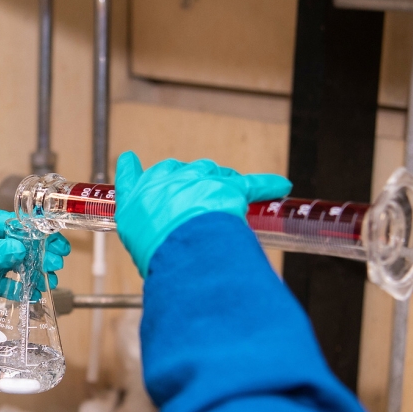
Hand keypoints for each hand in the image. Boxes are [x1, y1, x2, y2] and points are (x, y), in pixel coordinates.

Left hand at [0, 206, 70, 318]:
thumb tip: (20, 247)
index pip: (5, 222)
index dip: (30, 231)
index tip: (51, 238)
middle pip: (11, 242)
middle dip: (35, 251)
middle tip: (58, 260)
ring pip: (9, 263)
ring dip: (29, 270)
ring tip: (50, 278)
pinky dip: (15, 287)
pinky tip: (31, 291)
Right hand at [115, 153, 290, 276]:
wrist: (181, 245)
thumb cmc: (156, 250)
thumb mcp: (135, 243)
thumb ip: (141, 232)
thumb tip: (156, 248)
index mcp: (137, 196)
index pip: (132, 176)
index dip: (133, 168)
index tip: (131, 160)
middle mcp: (166, 180)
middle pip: (176, 170)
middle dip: (183, 180)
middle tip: (190, 199)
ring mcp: (198, 179)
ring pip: (211, 172)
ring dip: (218, 182)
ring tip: (226, 196)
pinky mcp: (230, 187)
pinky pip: (253, 184)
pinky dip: (268, 185)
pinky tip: (281, 185)